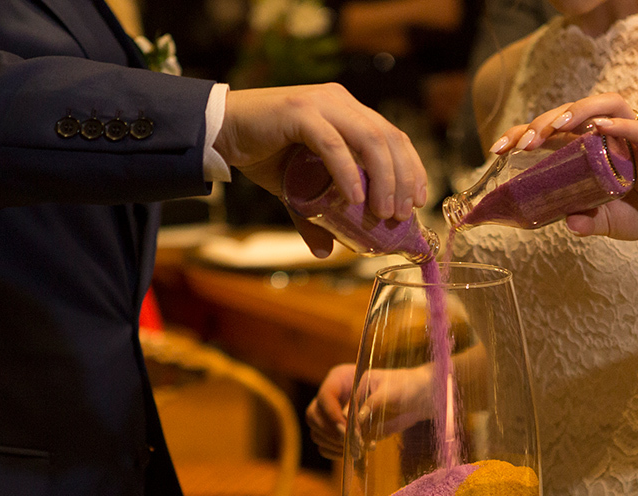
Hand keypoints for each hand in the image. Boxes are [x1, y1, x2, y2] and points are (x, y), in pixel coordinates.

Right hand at [215, 84, 428, 255]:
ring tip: (384, 212)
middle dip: (404, 178)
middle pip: (388, 138)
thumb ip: (312, 216)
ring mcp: (321, 104)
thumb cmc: (261, 153)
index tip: (418, 201)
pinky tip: (355, 198)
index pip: (393, 136)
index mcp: (348, 111)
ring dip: (384, 179)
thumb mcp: (294, 189)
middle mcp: (340, 102)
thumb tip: (325, 251)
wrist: (219, 132)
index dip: (412, 167)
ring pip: (369, 140)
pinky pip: (333, 144)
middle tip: (402, 214)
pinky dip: (348, 172)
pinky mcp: (300, 113)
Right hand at [306, 362, 432, 458]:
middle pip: (314, 416)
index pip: (325, 397)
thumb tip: (351, 421)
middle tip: (353, 443)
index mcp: (341, 378)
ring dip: (334, 445)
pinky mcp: (342, 431)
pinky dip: (337, 452)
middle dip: (331, 433)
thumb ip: (372, 403)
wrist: (415, 398)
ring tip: (359, 448)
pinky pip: (327, 445)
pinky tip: (360, 451)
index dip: (331, 415)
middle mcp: (334, 396)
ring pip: (317, 432)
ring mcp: (335, 414)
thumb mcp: (391, 392)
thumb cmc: (404, 387)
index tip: (347, 431)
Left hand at [487, 92, 637, 241]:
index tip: (497, 149)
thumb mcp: (603, 223)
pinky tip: (599, 128)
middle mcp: (606, 135)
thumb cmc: (636, 214)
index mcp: (587, 148)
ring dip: (578, 112)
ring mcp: (630, 137)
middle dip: (544, 122)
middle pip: (572, 112)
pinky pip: (637, 129)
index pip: (551, 130)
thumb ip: (586, 223)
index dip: (522, 133)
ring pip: (606, 105)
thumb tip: (568, 224)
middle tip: (524, 143)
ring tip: (555, 129)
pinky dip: (618, 126)